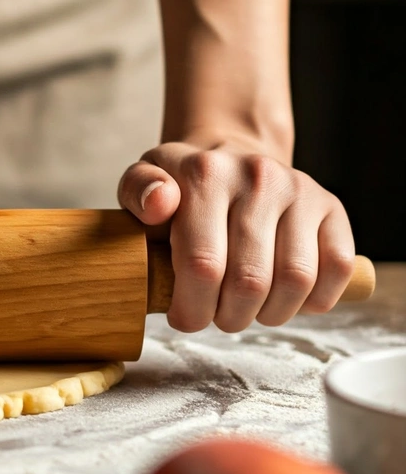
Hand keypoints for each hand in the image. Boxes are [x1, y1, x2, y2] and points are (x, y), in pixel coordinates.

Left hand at [117, 138, 355, 332]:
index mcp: (205, 175)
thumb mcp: (140, 182)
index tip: (184, 317)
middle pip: (250, 280)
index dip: (193, 308)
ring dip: (270, 313)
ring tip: (248, 309)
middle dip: (229, 316)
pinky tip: (285, 298)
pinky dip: (313, 300)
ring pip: (296, 280)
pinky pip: (336, 268)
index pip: (202, 264)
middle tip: (217, 316)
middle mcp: (258, 177)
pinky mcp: (331, 206)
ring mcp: (300, 190)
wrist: (228, 156)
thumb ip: (137, 192)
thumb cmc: (179, 185)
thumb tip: (159, 204)